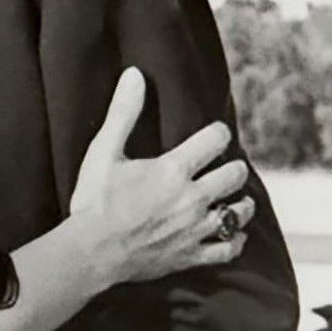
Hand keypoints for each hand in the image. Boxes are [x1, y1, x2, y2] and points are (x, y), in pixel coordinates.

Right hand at [67, 67, 254, 286]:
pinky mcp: (192, 255)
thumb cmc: (95, 200)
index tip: (215, 134)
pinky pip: (228, 249)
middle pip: (235, 176)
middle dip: (234, 168)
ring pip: (238, 212)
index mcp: (174, 169)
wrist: (91, 253)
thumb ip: (123, 113)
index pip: (216, 140)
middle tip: (226, 167)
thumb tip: (134, 74)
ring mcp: (195, 229)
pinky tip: (233, 234)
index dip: (218, 133)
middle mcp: (192, 198)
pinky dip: (235, 240)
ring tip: (235, 197)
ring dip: (240, 202)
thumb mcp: (104, 152)